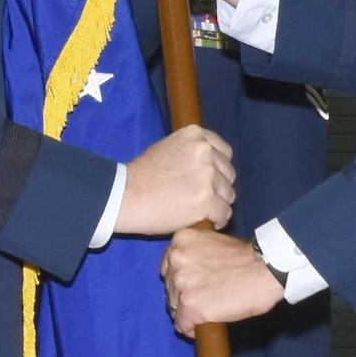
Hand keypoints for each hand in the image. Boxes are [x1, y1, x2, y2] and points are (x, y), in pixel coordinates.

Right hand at [116, 125, 234, 234]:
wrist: (126, 195)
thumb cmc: (143, 175)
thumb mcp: (168, 147)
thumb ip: (192, 152)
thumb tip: (213, 165)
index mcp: (196, 135)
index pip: (225, 153)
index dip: (219, 169)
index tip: (210, 181)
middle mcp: (205, 151)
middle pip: (229, 174)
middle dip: (219, 187)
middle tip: (203, 198)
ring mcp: (208, 175)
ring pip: (229, 194)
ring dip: (218, 204)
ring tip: (202, 211)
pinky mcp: (207, 198)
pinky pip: (224, 213)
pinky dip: (217, 220)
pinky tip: (206, 221)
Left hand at [160, 228, 284, 336]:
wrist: (265, 270)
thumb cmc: (247, 258)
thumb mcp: (213, 243)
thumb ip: (196, 254)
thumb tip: (191, 274)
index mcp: (181, 240)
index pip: (168, 267)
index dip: (182, 279)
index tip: (194, 286)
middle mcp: (176, 260)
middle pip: (170, 287)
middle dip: (184, 295)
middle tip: (204, 299)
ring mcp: (181, 283)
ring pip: (174, 307)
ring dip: (188, 311)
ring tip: (207, 312)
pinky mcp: (190, 305)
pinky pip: (182, 324)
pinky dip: (191, 328)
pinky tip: (204, 324)